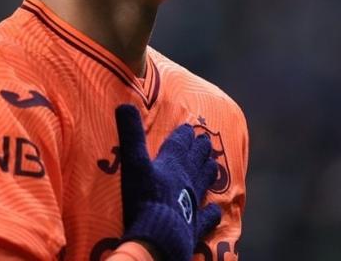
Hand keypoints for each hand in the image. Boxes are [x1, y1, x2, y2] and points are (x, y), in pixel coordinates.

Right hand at [115, 104, 221, 259]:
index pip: (180, 144)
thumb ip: (130, 134)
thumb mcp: (133, 162)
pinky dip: (211, 213)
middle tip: (206, 141)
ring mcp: (193, 203)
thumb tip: (124, 104)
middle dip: (200, 149)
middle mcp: (187, 180)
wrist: (160, 236)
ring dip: (208, 172)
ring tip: (214, 164)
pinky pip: (206, 217)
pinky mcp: (195, 225)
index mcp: (173, 163)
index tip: (189, 127)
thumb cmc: (145, 197)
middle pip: (196, 160)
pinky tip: (216, 211)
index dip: (184, 135)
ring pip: (204, 183)